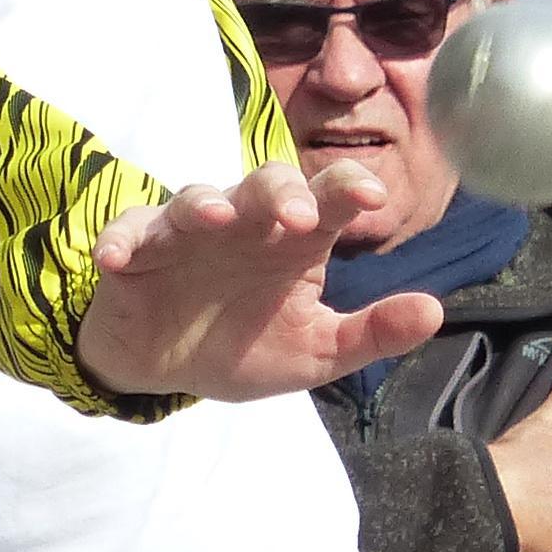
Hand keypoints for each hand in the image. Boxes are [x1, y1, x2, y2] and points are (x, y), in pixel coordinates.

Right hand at [78, 157, 441, 400]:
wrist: (167, 367)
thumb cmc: (245, 343)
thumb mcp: (314, 351)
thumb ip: (371, 333)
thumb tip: (434, 312)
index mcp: (292, 239)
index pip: (327, 196)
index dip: (348, 186)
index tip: (373, 196)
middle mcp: (244, 223)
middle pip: (264, 183)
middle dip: (281, 192)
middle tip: (298, 217)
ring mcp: (187, 232)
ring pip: (197, 198)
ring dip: (206, 205)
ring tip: (218, 218)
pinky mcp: (135, 250)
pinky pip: (126, 234)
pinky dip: (120, 240)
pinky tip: (116, 258)